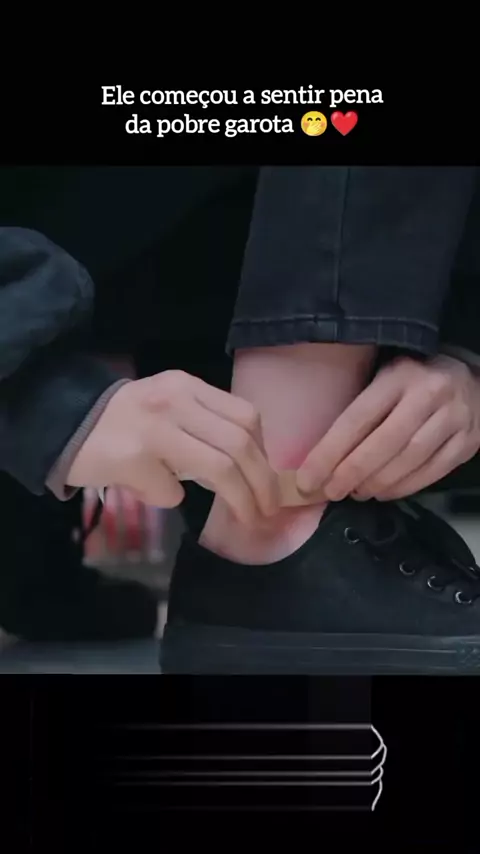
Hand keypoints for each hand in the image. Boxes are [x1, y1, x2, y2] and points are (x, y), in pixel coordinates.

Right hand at [67, 370, 279, 524]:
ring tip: (246, 518)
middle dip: (262, 484)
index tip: (267, 479)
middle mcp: (174, 401)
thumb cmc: (123, 421)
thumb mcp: (166, 406)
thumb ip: (203, 424)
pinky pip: (171, 492)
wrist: (63, 424)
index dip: (264, 454)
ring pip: (219, 468)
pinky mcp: (134, 459)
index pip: (245, 417)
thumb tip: (249, 468)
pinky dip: (170, 499)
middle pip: (239, 445)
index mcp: (186, 386)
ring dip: (240, 500)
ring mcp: (154, 429)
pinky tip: (154, 492)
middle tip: (267, 510)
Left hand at [296, 355, 479, 501]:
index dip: (329, 452)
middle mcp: (429, 394)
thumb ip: (359, 409)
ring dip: (377, 483)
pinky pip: (433, 472)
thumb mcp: (383, 378)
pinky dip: (405, 487)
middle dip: (351, 473)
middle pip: (384, 443)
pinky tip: (384, 492)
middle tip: (331, 492)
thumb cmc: (412, 380)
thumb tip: (319, 457)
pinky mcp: (468, 441)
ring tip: (356, 493)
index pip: (357, 418)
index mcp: (398, 375)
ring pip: (410, 460)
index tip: (307, 479)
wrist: (469, 378)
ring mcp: (453, 418)